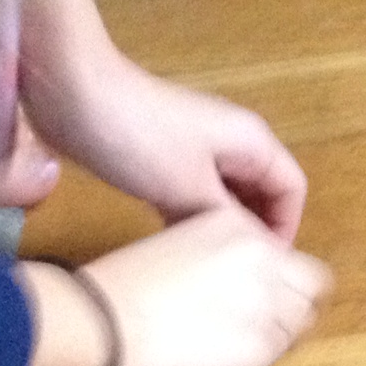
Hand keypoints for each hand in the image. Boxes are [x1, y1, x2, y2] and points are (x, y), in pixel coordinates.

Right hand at [16, 207, 330, 365]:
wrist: (102, 325)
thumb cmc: (118, 292)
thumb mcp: (174, 250)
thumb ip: (214, 260)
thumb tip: (230, 287)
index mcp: (235, 225)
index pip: (282, 252)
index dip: (273, 278)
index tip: (252, 296)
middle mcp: (262, 256)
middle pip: (311, 282)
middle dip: (292, 303)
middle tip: (259, 324)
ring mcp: (269, 300)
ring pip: (303, 318)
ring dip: (280, 330)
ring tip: (237, 342)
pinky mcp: (264, 343)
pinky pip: (282, 350)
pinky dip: (263, 356)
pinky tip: (228, 357)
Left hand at [19, 0, 306, 239]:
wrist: (75, 95)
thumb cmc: (139, 139)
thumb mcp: (189, 189)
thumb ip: (227, 221)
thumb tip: (251, 250)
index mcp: (251, 141)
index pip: (291, 188)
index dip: (286, 228)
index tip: (266, 267)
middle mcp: (232, 141)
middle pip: (262, 191)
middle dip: (255, 229)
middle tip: (237, 271)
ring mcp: (198, 146)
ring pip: (227, 194)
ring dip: (221, 225)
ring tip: (209, 263)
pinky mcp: (166, 155)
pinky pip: (196, 192)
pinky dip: (194, 217)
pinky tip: (178, 243)